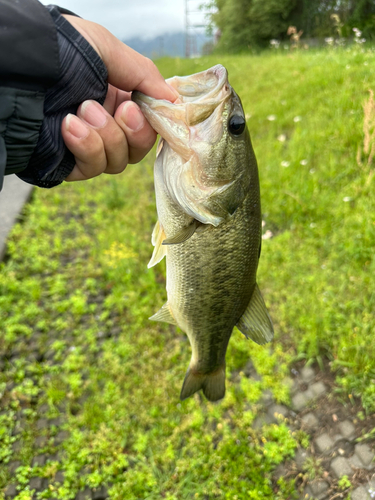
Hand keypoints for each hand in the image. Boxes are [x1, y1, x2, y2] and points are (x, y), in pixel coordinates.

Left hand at [61, 15, 177, 181]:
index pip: (151, 122)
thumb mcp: (108, 50)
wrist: (20, 74)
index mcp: (118, 96)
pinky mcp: (72, 163)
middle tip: (123, 111)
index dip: (159, 122)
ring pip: (120, 161)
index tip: (163, 114)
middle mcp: (107, 124)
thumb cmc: (61, 53)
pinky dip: (87, 147)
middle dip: (137, 132)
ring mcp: (90, 145)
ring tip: (83, 109)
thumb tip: (174, 101)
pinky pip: (95, 167)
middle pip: (140, 147)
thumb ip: (145, 75)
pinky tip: (70, 126)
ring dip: (107, 136)